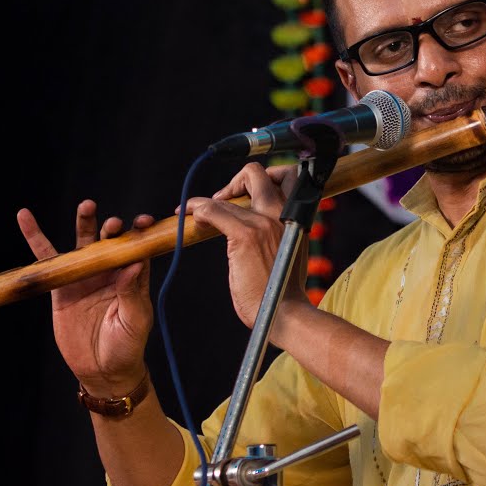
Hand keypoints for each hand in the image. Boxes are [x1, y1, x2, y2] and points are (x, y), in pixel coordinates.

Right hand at [17, 200, 154, 395]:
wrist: (102, 371)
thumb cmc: (127, 347)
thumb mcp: (135, 321)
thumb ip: (132, 293)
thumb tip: (134, 264)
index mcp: (133, 277)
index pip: (138, 248)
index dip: (140, 232)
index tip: (142, 222)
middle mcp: (110, 272)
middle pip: (111, 241)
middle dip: (113, 228)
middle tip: (112, 224)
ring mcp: (85, 277)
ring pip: (83, 243)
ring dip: (85, 223)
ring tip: (87, 206)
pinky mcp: (61, 286)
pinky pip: (47, 260)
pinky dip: (35, 238)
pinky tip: (25, 217)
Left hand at [186, 162, 309, 328]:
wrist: (284, 313)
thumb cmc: (283, 292)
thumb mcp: (290, 253)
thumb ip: (279, 234)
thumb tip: (261, 230)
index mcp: (296, 218)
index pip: (286, 177)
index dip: (263, 180)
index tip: (245, 198)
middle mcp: (282, 214)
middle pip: (259, 172)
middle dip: (238, 178)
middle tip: (224, 199)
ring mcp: (263, 223)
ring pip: (229, 193)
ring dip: (208, 200)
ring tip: (196, 212)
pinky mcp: (244, 236)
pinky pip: (213, 210)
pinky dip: (197, 208)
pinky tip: (188, 216)